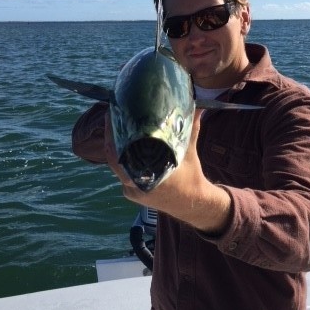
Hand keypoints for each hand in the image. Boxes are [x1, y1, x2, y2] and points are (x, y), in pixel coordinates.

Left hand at [104, 110, 231, 232]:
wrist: (192, 204)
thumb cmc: (191, 177)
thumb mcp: (190, 151)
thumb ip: (192, 128)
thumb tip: (198, 105)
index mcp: (149, 175)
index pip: (119, 153)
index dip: (111, 133)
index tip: (111, 114)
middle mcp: (137, 184)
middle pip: (113, 157)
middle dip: (111, 136)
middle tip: (112, 116)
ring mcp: (132, 191)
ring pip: (117, 166)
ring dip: (115, 147)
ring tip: (116, 127)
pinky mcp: (131, 193)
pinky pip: (122, 174)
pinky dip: (122, 160)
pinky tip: (123, 146)